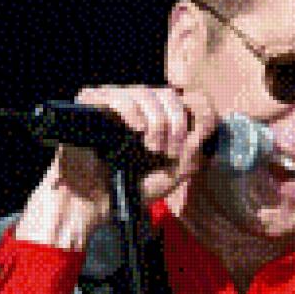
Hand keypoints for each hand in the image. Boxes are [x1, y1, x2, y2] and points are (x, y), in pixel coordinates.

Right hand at [15, 84, 218, 245]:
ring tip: (152, 147)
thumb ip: (192, 153)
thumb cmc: (131, 186)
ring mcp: (114, 101)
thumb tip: (203, 128)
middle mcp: (138, 104)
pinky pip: (116, 96)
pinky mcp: (90, 103)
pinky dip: (132, 111)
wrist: (96, 201)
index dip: (198, 111)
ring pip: (146, 92)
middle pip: (169, 94)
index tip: (197, 137)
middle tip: (169, 151)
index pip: (186, 97)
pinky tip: (137, 130)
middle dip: (177, 123)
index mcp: (159, 116)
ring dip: (157, 121)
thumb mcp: (173, 173)